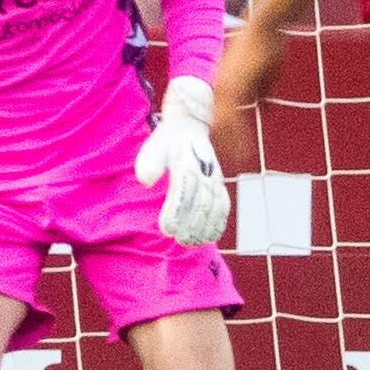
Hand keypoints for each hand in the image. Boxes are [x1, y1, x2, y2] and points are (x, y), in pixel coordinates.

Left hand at [134, 77, 230, 245]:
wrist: (190, 126)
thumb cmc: (167, 140)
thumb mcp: (154, 145)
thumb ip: (150, 162)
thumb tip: (145, 181)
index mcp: (187, 160)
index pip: (185, 189)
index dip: (177, 211)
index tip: (167, 228)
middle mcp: (205, 170)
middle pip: (202, 202)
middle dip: (191, 224)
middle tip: (179, 239)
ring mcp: (215, 178)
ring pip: (215, 207)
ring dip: (205, 227)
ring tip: (192, 242)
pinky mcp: (220, 184)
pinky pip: (224, 205)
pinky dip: (219, 222)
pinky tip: (209, 236)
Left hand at [209, 24, 276, 168]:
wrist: (267, 27)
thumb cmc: (269, 46)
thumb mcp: (268, 76)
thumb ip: (262, 94)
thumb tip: (264, 111)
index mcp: (225, 84)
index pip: (218, 116)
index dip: (224, 134)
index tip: (229, 151)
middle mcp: (220, 87)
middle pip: (216, 124)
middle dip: (224, 144)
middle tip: (230, 163)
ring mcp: (223, 88)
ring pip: (221, 126)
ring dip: (230, 146)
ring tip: (237, 163)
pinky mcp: (231, 88)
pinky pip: (230, 120)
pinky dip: (237, 138)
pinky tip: (243, 151)